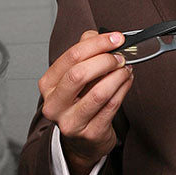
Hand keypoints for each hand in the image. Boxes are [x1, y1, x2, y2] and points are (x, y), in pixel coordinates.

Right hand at [39, 30, 133, 174]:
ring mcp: (71, 121)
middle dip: (106, 61)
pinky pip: (112, 106)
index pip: (70, 57)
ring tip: (126, 68)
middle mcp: (54, 104)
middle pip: (80, 74)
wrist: (81, 140)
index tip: (116, 38)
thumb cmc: (79, 102)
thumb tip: (97, 35)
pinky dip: (124, 89)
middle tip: (121, 56)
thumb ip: (84, 52)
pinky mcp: (90, 133)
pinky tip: (127, 81)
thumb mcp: (75, 75)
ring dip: (118, 76)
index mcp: (48, 85)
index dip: (97, 44)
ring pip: (99, 92)